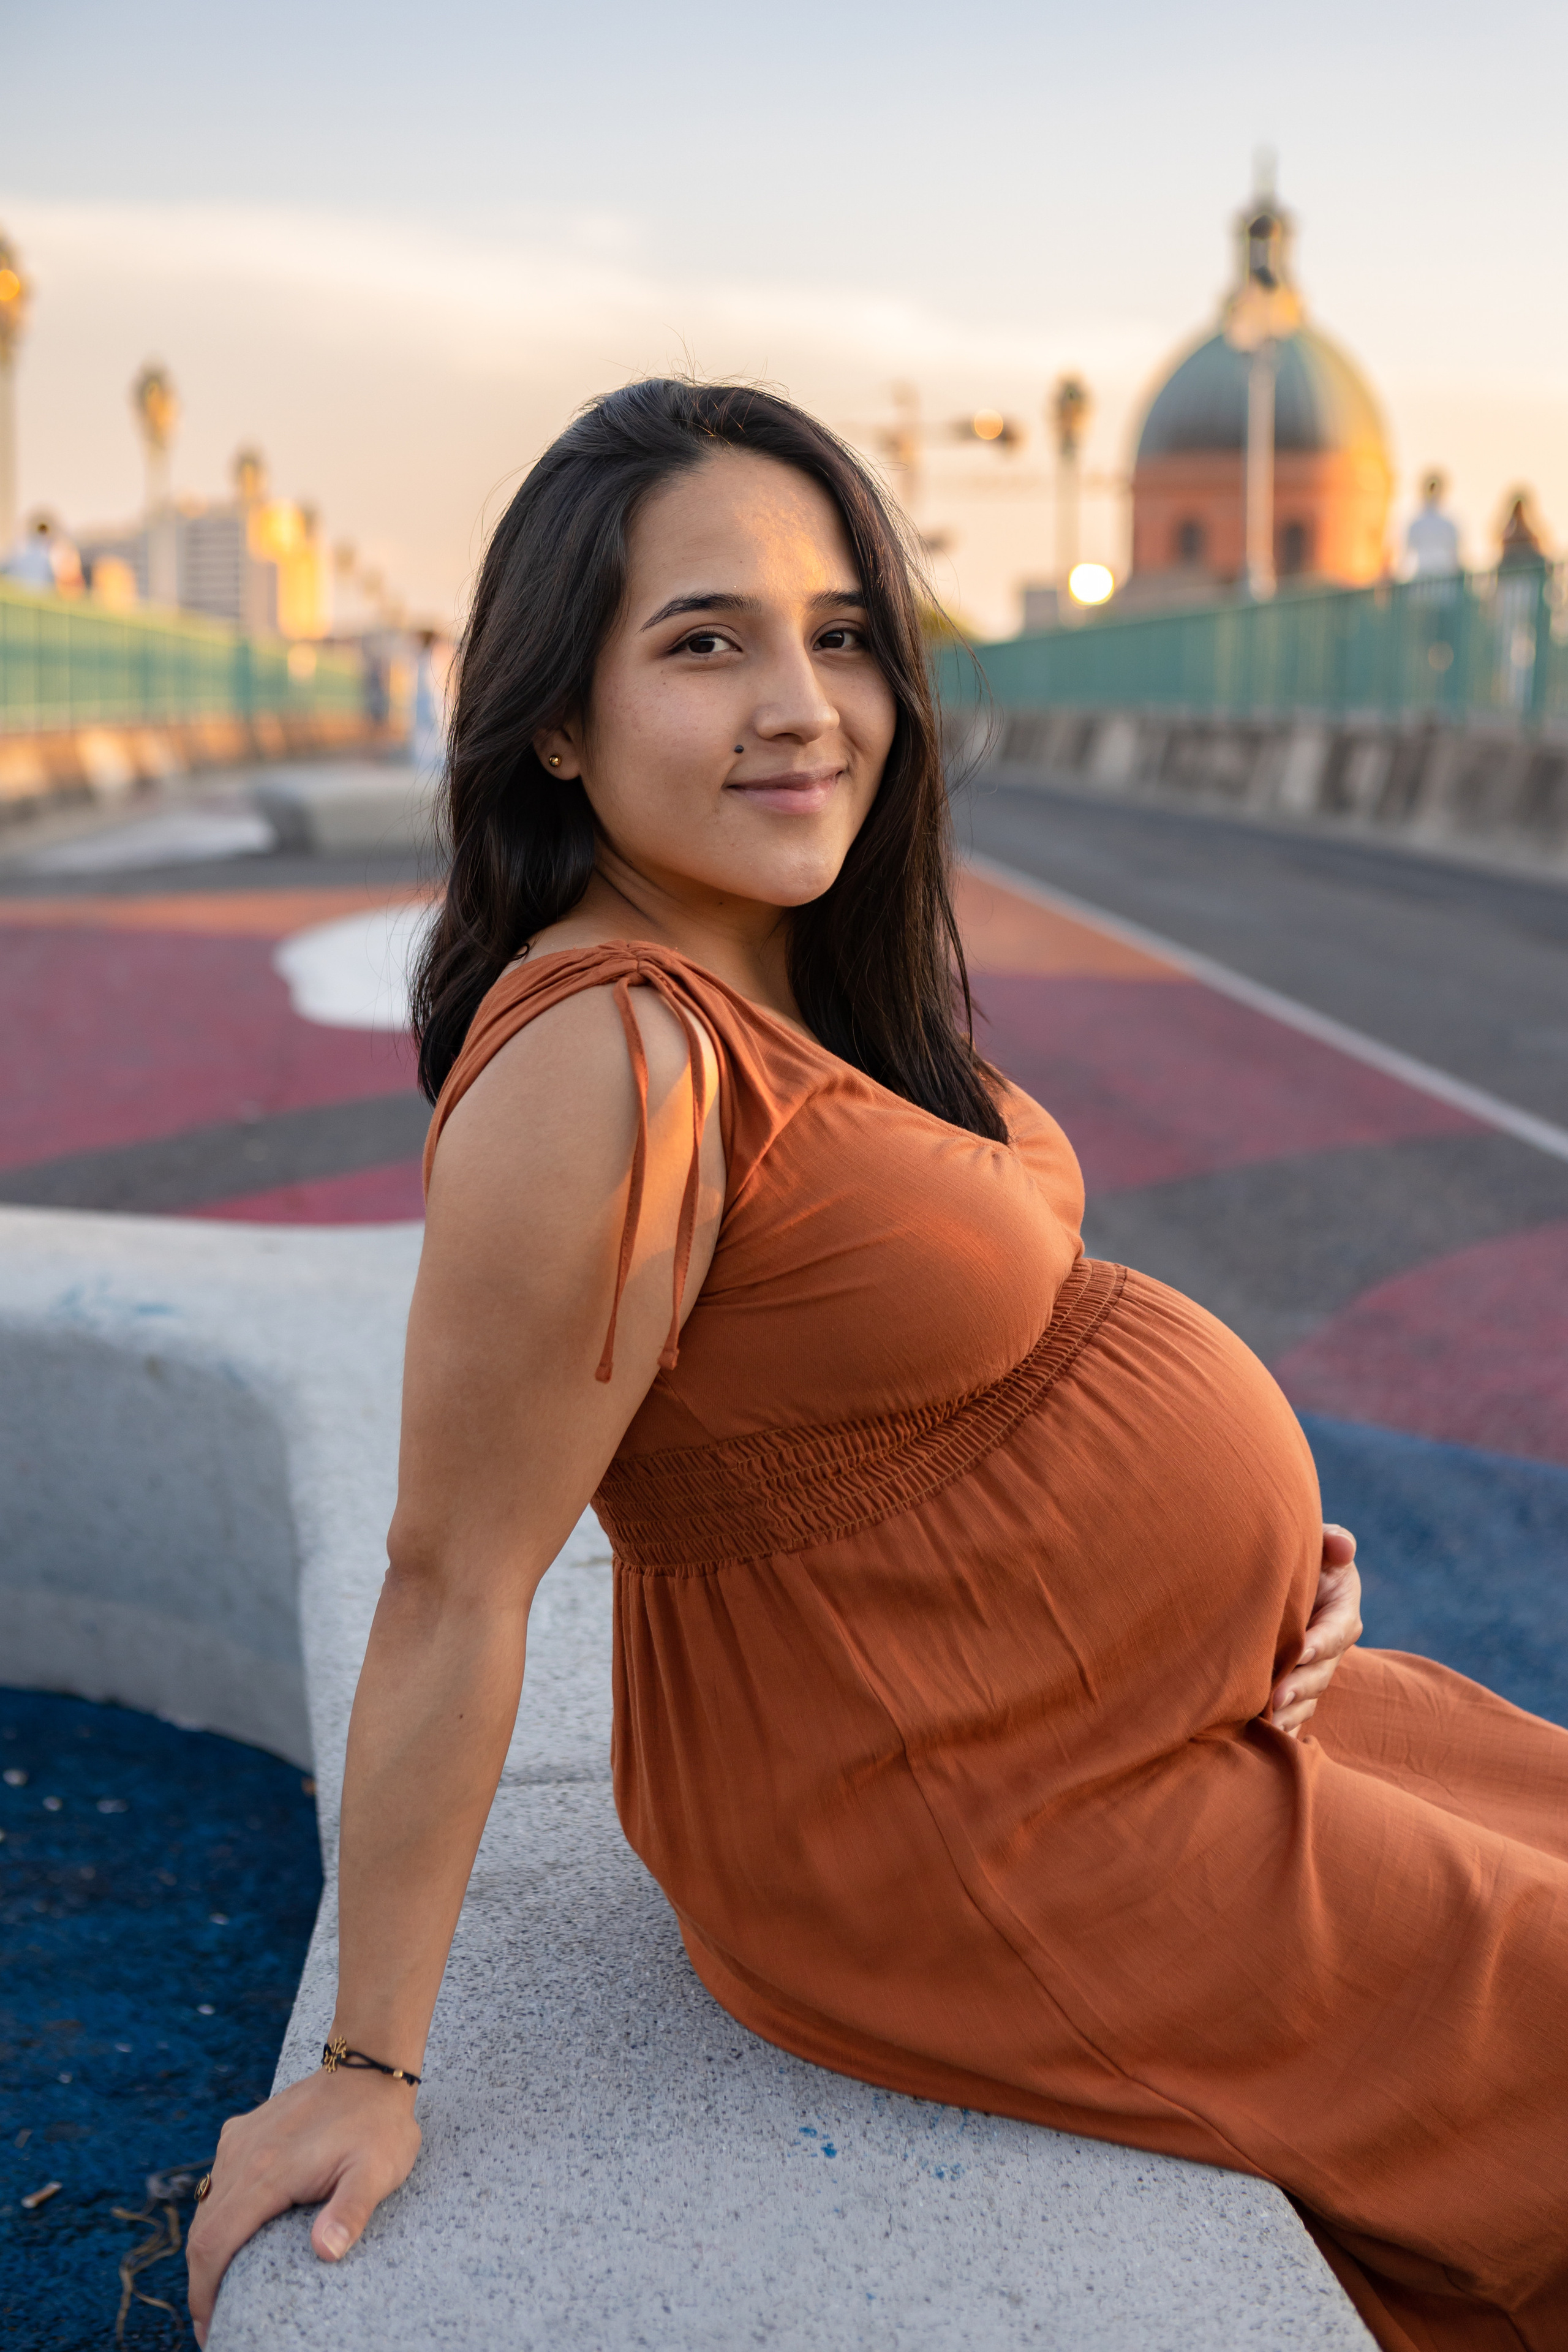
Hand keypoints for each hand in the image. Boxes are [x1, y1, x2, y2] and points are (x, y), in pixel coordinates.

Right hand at [186, 2065, 420, 2345]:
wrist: (370, 2067)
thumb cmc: (376, 2125)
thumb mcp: (376, 2172)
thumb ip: (351, 2212)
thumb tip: (325, 2252)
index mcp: (265, 2173)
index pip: (213, 2244)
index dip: (204, 2293)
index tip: (210, 2328)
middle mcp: (241, 2156)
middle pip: (202, 2232)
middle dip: (202, 2282)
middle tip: (216, 2321)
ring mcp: (239, 2141)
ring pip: (207, 2206)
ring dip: (208, 2249)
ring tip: (223, 2286)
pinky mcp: (244, 2132)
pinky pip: (219, 2181)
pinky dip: (217, 2215)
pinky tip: (236, 2233)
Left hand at [1269, 1524, 1362, 1738]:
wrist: (1278, 1577)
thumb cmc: (1301, 1554)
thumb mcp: (1319, 1540)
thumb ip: (1332, 1541)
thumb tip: (1341, 1546)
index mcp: (1342, 1610)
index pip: (1336, 1630)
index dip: (1322, 1641)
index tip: (1302, 1649)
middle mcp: (1332, 1645)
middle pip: (1321, 1671)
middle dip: (1300, 1685)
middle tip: (1276, 1697)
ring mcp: (1314, 1669)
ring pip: (1309, 1697)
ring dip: (1291, 1712)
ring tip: (1268, 1722)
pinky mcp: (1296, 1684)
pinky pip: (1296, 1711)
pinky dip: (1285, 1725)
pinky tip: (1267, 1736)